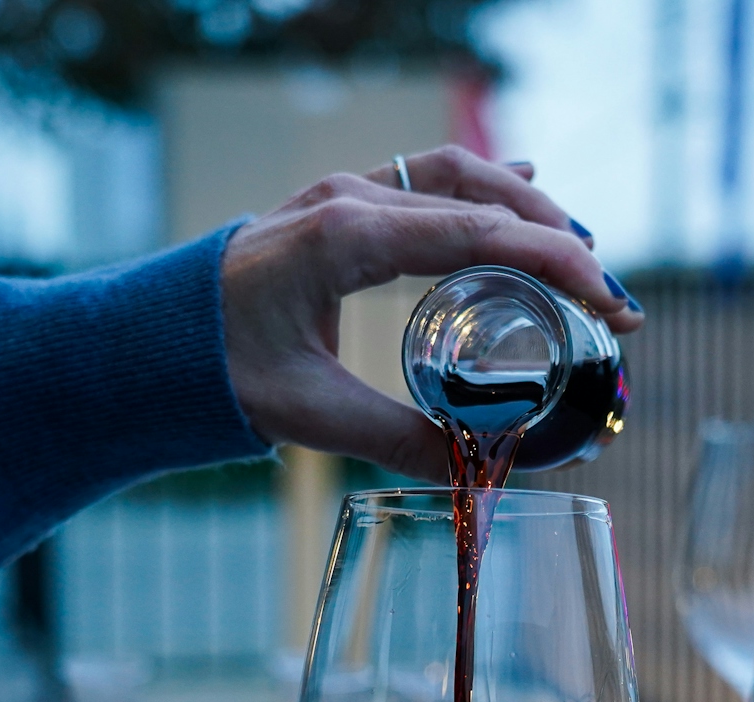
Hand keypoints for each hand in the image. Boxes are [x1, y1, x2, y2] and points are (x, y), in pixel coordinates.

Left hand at [219, 144, 641, 479]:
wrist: (144, 346)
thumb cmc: (212, 371)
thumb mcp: (309, 415)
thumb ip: (394, 438)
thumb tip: (472, 472)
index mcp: (345, 238)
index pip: (478, 234)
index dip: (557, 265)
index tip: (608, 302)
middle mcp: (348, 201)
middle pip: (479, 196)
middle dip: (558, 240)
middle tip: (608, 292)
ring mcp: (341, 196)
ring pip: (455, 177)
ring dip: (523, 208)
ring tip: (579, 249)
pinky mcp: (336, 210)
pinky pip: (423, 181)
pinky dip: (479, 191)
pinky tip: (521, 191)